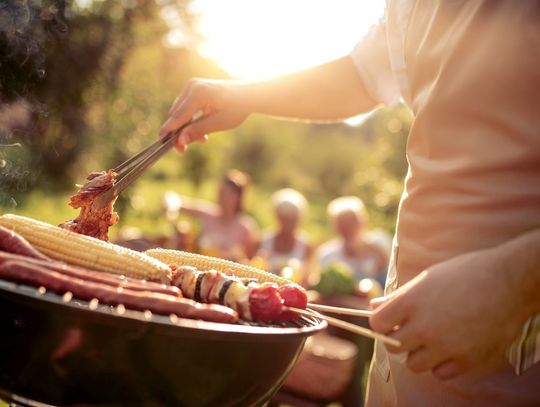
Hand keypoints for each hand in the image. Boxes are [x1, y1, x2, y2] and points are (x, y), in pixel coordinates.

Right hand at [160, 79, 249, 151]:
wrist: (248, 95)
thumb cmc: (237, 108)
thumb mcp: (218, 123)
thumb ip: (197, 131)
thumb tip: (179, 141)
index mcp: (199, 93)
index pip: (179, 115)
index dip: (170, 129)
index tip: (161, 141)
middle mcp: (192, 86)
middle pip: (176, 114)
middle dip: (179, 132)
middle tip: (183, 150)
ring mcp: (192, 86)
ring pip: (179, 112)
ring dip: (186, 127)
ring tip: (202, 139)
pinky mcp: (193, 89)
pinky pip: (185, 107)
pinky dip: (190, 120)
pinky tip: (202, 131)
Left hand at [369, 248, 528, 380]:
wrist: (508, 281)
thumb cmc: (466, 273)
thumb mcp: (427, 278)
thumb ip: (400, 296)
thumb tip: (375, 306)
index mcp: (411, 302)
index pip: (378, 323)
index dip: (382, 322)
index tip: (390, 319)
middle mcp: (424, 326)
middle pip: (393, 346)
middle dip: (399, 337)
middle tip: (414, 328)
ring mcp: (445, 346)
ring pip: (414, 364)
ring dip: (419, 353)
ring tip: (434, 338)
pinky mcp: (466, 360)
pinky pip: (440, 373)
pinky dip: (442, 364)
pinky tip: (451, 347)